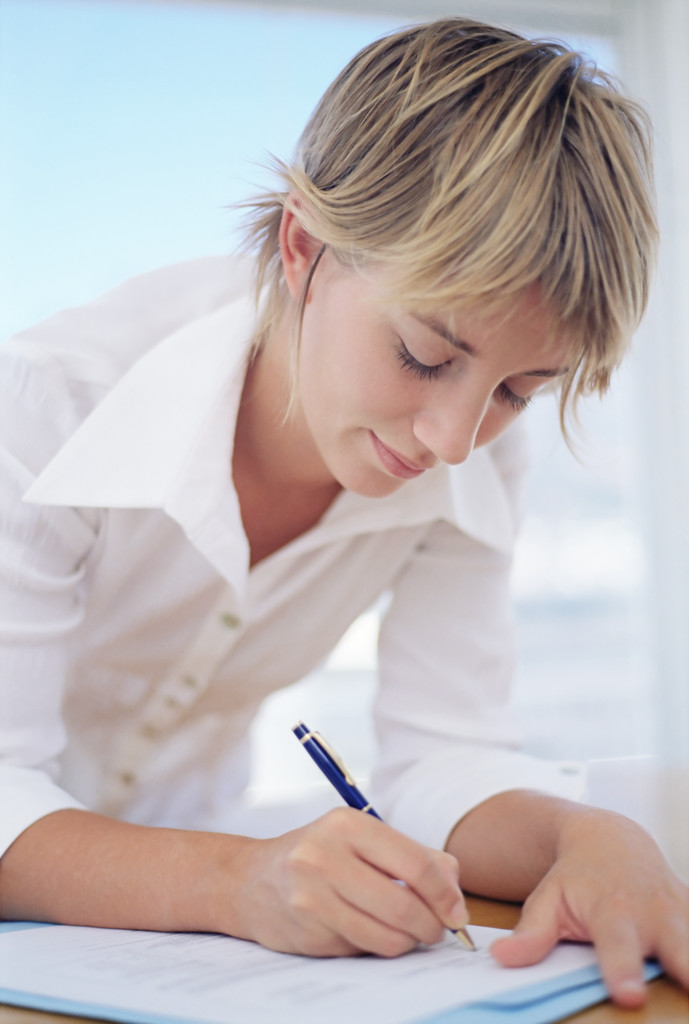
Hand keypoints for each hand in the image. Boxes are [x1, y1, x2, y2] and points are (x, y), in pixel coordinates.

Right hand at [222, 807, 468, 956]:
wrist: (250, 880)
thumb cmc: (318, 855)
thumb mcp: (360, 838)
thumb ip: (412, 855)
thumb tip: (454, 889)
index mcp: (347, 824)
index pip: (415, 864)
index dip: (445, 895)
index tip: (457, 912)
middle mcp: (325, 855)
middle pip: (404, 906)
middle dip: (432, 926)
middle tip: (437, 930)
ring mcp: (312, 895)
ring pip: (386, 936)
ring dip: (408, 942)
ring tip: (409, 934)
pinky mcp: (307, 929)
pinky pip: (362, 949)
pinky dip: (377, 947)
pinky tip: (372, 933)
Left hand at [490, 808, 688, 1006]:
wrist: (612, 840)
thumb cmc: (576, 877)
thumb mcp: (548, 899)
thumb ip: (531, 933)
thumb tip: (501, 958)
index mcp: (614, 911)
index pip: (618, 946)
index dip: (624, 971)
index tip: (629, 996)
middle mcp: (655, 913)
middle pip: (680, 948)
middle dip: (688, 969)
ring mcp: (682, 914)